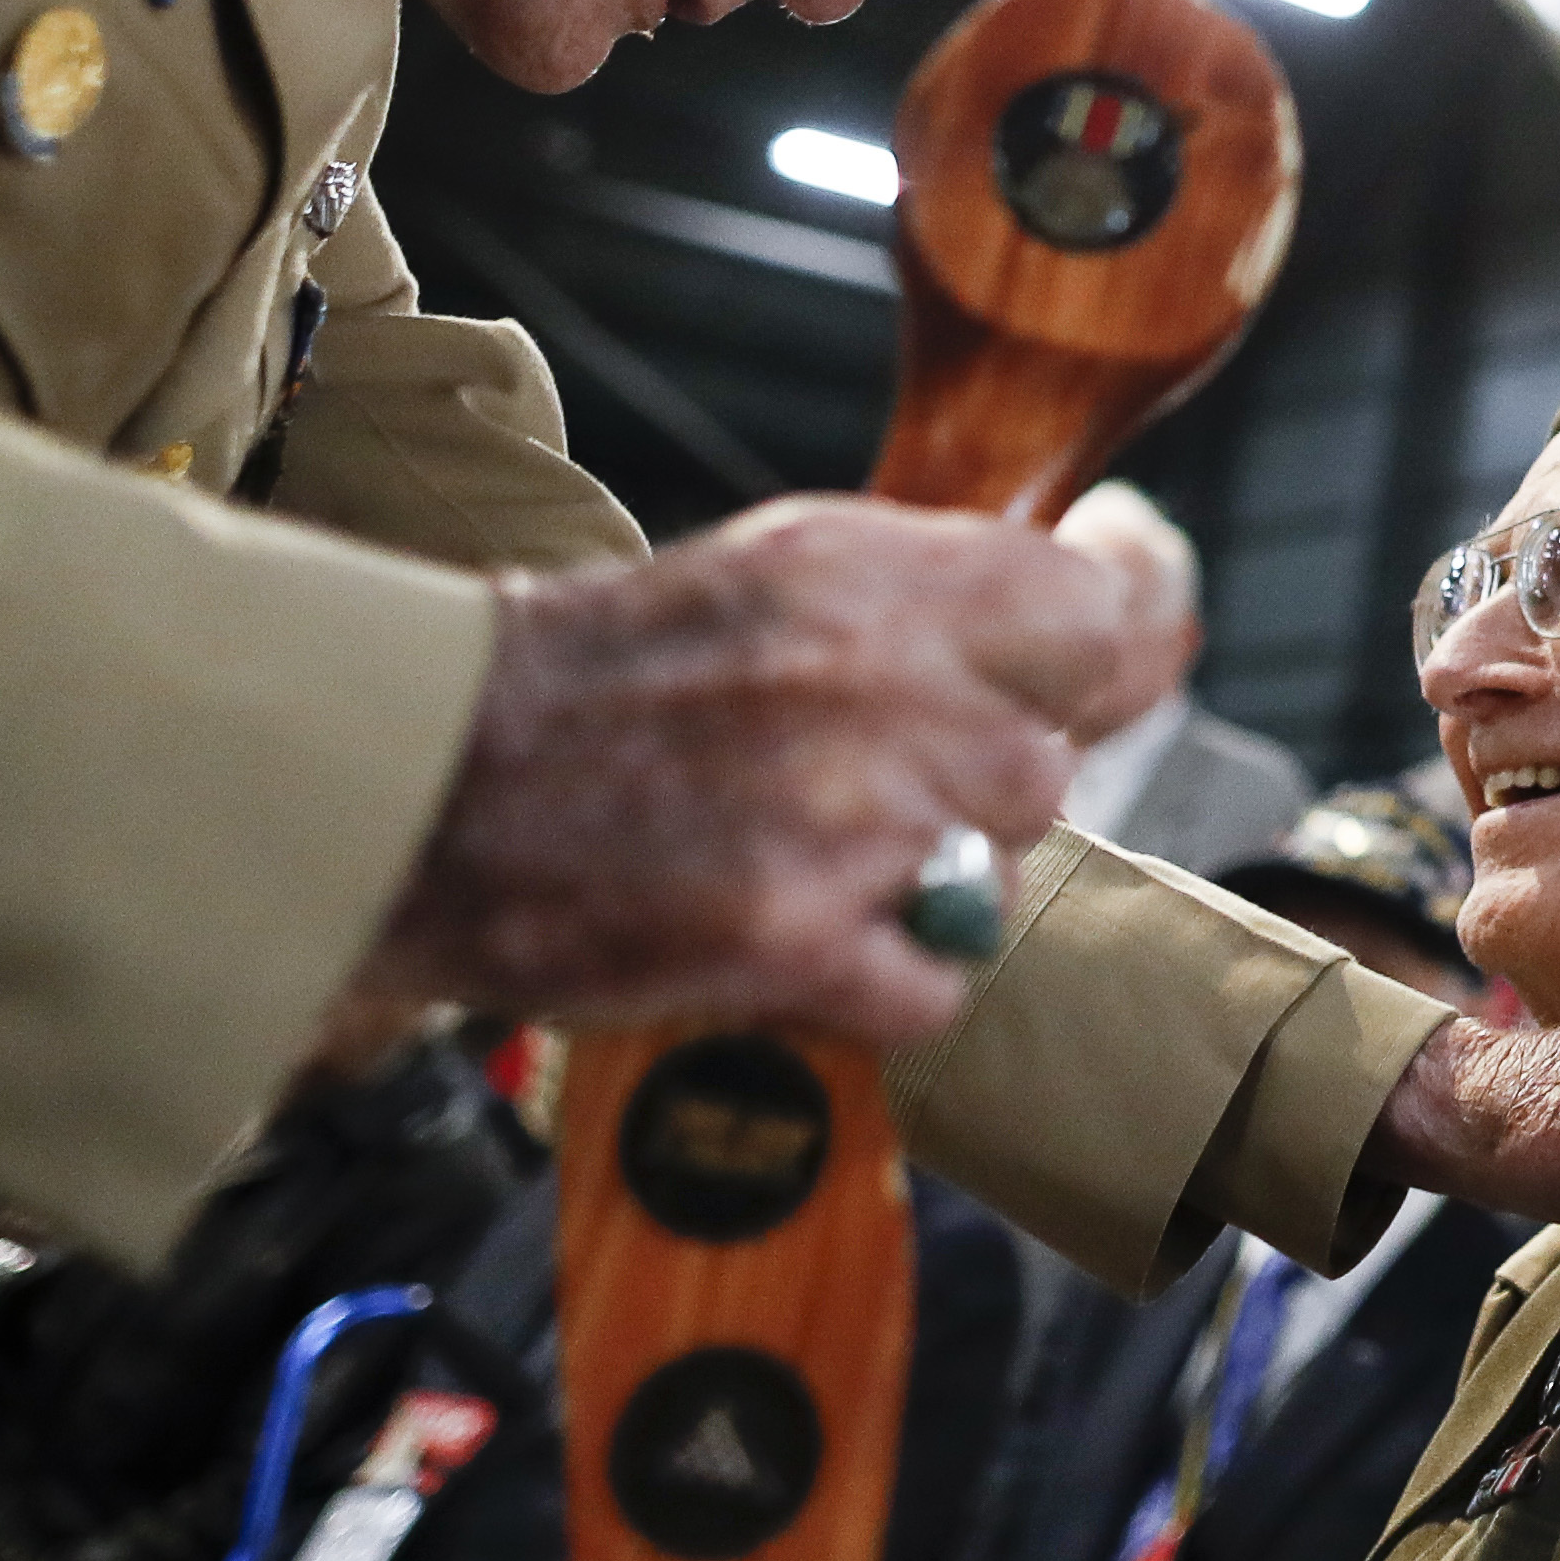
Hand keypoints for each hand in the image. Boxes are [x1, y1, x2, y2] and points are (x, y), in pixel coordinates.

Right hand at [352, 499, 1118, 1049]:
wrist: (429, 785)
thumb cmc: (601, 679)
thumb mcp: (778, 572)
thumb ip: (937, 593)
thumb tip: (1103, 606)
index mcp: (869, 578)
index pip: (1094, 613)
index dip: (1125, 635)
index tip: (1130, 639)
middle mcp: (873, 686)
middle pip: (1048, 767)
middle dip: (975, 790)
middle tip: (868, 788)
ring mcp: (841, 820)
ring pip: (996, 878)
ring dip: (926, 887)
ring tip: (806, 856)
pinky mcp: (793, 941)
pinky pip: (934, 988)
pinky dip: (880, 985)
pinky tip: (799, 939)